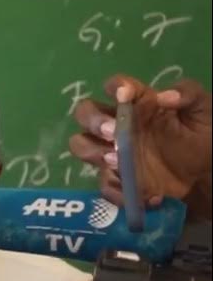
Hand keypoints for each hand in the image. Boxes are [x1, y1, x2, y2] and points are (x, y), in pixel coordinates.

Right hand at [68, 75, 211, 207]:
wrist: (205, 174)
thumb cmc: (203, 136)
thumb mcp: (203, 110)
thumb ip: (189, 95)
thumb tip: (164, 97)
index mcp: (138, 104)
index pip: (116, 87)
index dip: (114, 87)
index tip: (124, 95)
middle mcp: (119, 125)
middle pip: (86, 113)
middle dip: (93, 122)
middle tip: (113, 134)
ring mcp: (114, 153)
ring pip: (81, 146)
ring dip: (93, 153)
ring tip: (118, 163)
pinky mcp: (118, 179)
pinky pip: (103, 185)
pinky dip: (119, 190)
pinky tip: (146, 193)